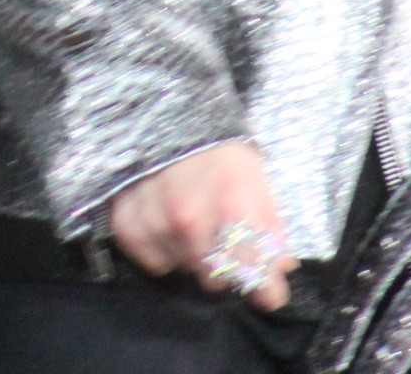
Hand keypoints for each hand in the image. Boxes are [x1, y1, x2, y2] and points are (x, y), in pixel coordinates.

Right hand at [108, 140, 296, 309]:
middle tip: (222, 238)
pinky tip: (168, 223)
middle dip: (224, 266)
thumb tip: (281, 270)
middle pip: (216, 280)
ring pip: (184, 271)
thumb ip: (271, 228)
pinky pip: (155, 264)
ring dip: (192, 255)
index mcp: (233, 207)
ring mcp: (157, 225)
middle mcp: (192, 221)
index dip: (265, 288)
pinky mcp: (129, 228)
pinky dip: (164, 250)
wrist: (167, 117)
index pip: (253, 273)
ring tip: (193, 222)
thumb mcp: (258, 179)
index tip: (270, 294)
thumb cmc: (220, 152)